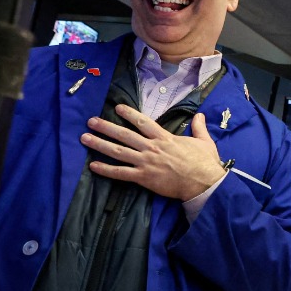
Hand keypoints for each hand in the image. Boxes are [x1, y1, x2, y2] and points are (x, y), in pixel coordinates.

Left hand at [82, 106, 225, 200]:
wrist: (203, 183)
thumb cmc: (204, 163)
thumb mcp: (204, 141)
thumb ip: (199, 127)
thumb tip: (199, 116)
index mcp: (164, 138)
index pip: (143, 122)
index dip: (129, 114)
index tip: (117, 107)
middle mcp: (151, 147)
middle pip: (124, 134)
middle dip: (106, 127)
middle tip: (91, 121)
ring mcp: (146, 162)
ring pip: (118, 151)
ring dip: (100, 144)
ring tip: (85, 138)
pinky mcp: (144, 178)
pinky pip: (121, 173)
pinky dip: (106, 170)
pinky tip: (93, 166)